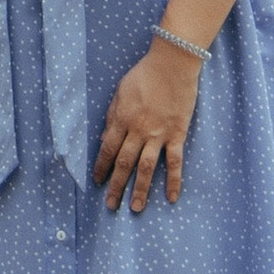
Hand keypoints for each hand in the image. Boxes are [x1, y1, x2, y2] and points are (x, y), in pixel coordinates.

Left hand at [93, 39, 200, 213]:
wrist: (172, 65)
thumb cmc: (144, 75)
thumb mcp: (120, 92)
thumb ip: (112, 116)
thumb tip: (105, 139)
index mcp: (122, 119)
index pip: (107, 149)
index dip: (101, 167)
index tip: (97, 182)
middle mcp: (138, 130)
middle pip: (124, 163)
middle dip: (116, 186)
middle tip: (110, 205)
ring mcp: (159, 134)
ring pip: (146, 168)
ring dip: (140, 190)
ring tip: (136, 208)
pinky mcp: (177, 134)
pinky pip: (175, 162)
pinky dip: (173, 181)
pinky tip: (171, 198)